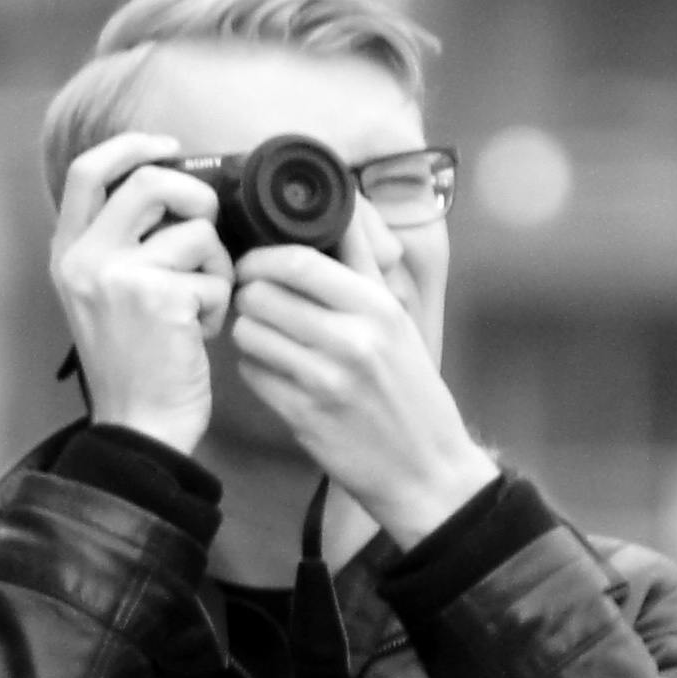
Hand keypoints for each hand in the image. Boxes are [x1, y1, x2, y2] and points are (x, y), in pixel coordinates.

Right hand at [47, 134, 229, 454]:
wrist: (140, 426)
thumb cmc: (136, 364)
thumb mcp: (105, 296)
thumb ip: (122, 243)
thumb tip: (175, 191)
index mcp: (69, 253)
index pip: (88, 171)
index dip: (132, 147)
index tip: (169, 147)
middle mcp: (86, 258)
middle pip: (151, 182)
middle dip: (196, 198)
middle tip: (209, 226)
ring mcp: (120, 275)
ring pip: (196, 232)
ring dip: (213, 267)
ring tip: (198, 307)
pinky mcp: (161, 297)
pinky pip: (214, 275)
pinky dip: (219, 304)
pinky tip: (200, 335)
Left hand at [225, 212, 496, 548]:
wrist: (426, 472)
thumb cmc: (412, 392)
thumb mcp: (399, 321)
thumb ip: (365, 263)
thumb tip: (342, 204)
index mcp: (377, 308)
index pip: (297, 260)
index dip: (262, 257)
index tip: (254, 264)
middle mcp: (351, 340)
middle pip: (262, 293)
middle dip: (251, 296)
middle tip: (260, 306)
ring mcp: (325, 381)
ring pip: (250, 332)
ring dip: (251, 333)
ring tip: (271, 341)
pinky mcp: (304, 416)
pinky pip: (253, 374)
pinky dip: (257, 371)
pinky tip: (279, 375)